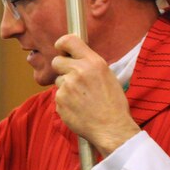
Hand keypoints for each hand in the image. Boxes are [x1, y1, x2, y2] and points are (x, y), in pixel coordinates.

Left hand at [52, 34, 139, 156]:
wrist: (111, 128)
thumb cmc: (113, 104)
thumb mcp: (107, 76)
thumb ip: (89, 65)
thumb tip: (74, 58)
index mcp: (94, 63)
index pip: (69, 41)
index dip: (61, 44)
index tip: (60, 48)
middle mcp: (78, 71)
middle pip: (56, 61)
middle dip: (62, 68)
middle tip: (73, 78)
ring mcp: (67, 86)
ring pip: (58, 81)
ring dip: (65, 87)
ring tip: (82, 98)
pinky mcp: (59, 100)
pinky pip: (58, 96)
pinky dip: (65, 101)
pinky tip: (78, 107)